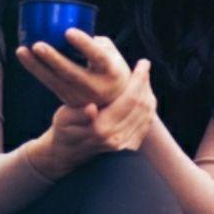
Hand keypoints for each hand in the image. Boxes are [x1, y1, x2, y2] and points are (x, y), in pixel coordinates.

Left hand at [15, 29, 128, 107]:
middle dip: (53, 59)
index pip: (97, 57)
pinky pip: (49, 83)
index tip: (69, 31)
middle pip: (71, 73)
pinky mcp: (67, 99)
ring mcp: (80, 96)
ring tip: (22, 50)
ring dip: (36, 66)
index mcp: (111, 71)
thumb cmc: (111, 69)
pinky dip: (35, 69)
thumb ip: (95, 42)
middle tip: (37, 45)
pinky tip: (24, 56)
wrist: (115, 102)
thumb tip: (71, 27)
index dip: (84, 44)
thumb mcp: (112, 55)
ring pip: (54, 81)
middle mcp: (95, 87)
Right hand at [29, 59, 155, 178]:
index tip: (142, 63)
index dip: (138, 80)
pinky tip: (144, 94)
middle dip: (145, 83)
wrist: (69, 151)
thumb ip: (78, 114)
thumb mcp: (64, 118)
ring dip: (148, 93)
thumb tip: (91, 109)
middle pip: (141, 106)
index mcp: (100, 129)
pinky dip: (149, 107)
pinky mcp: (129, 146)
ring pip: (147, 114)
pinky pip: (146, 123)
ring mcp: (124, 144)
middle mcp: (116, 138)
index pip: (129, 100)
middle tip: (144, 65)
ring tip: (144, 77)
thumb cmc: (64, 128)